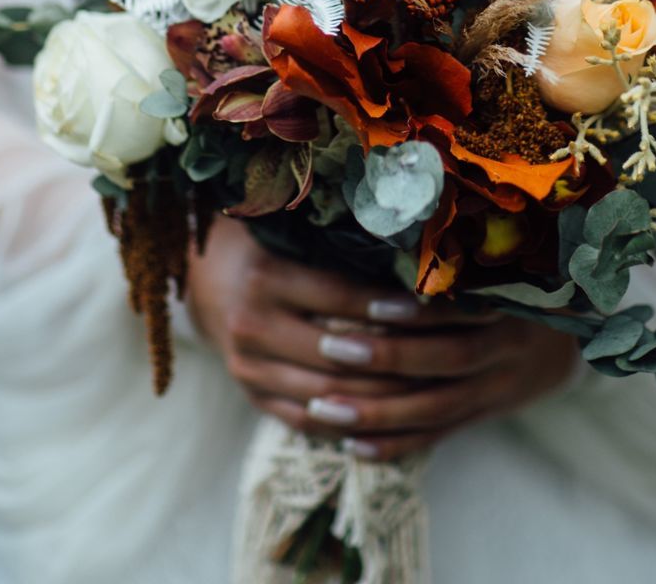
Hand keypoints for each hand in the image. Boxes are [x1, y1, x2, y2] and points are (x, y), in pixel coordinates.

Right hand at [187, 216, 578, 460]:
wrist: (212, 281)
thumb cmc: (271, 245)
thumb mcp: (294, 233)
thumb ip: (337, 239)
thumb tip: (409, 239)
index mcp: (264, 278)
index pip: (336, 298)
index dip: (385, 305)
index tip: (430, 305)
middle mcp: (251, 326)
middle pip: (335, 356)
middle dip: (393, 360)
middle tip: (443, 358)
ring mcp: (249, 369)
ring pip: (326, 396)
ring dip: (381, 398)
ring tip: (428, 390)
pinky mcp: (254, 398)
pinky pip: (310, 422)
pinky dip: (353, 423)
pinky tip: (393, 417)